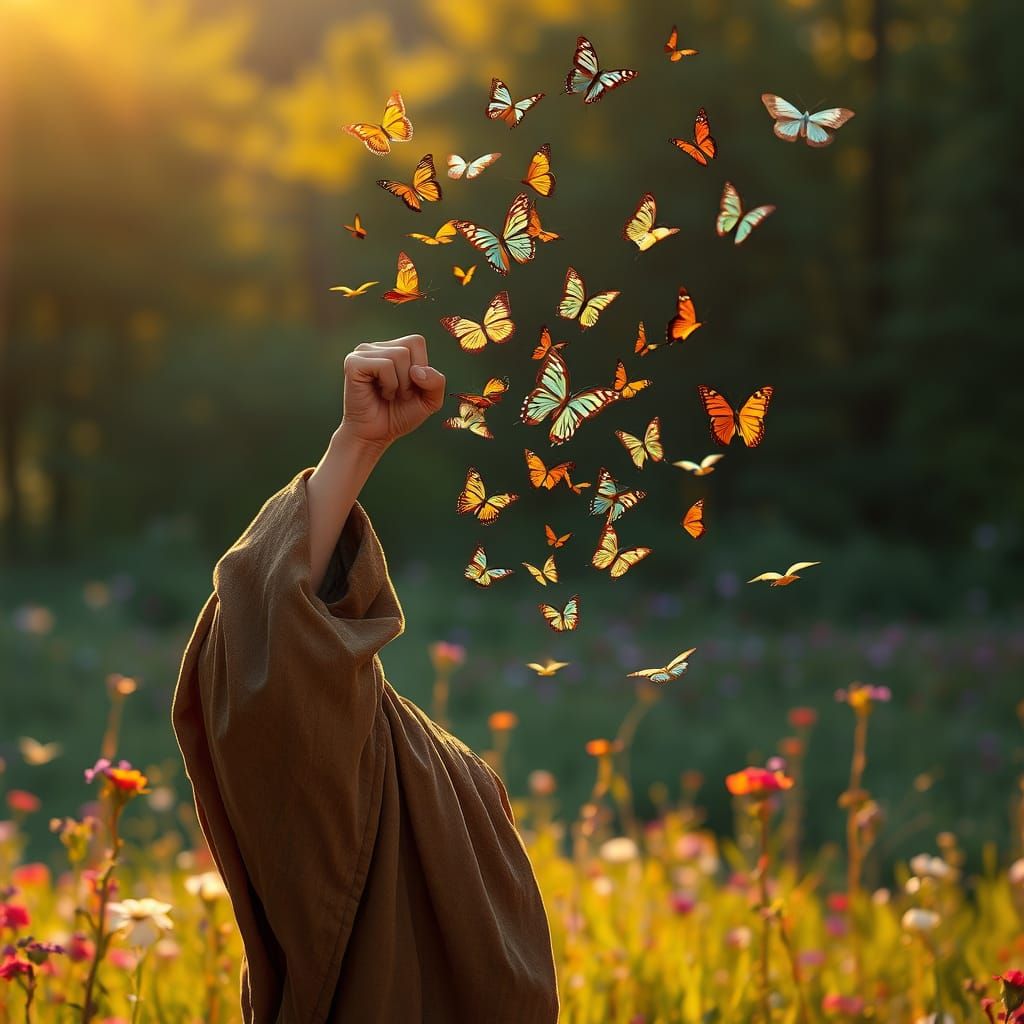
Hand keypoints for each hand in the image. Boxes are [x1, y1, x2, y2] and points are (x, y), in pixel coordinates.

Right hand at [338, 335, 445, 450]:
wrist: (375, 436)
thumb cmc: (399, 416)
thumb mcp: (429, 400)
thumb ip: (437, 382)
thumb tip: (417, 370)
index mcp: (392, 349)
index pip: (417, 341)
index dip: (421, 368)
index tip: (410, 388)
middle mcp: (376, 347)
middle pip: (409, 347)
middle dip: (411, 378)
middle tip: (398, 394)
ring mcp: (362, 353)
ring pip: (399, 355)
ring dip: (400, 384)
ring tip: (389, 395)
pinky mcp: (353, 363)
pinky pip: (385, 365)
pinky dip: (389, 384)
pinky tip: (380, 393)